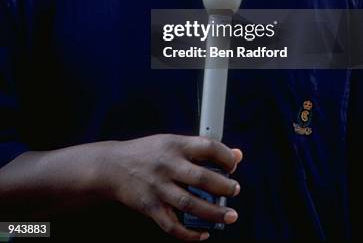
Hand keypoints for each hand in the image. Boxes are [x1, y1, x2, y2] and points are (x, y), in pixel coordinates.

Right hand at [102, 134, 242, 240]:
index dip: (226, 156)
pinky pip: (173, 226)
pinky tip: (203, 233)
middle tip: (235, 191)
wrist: (112, 166)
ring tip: (229, 215)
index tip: (233, 165)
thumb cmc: (147, 153)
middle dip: (224, 187)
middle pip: (202, 178)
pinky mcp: (150, 207)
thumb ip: (202, 149)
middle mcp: (167, 165)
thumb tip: (237, 155)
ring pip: (191, 204)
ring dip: (214, 213)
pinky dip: (190, 234)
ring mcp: (158, 187)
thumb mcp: (172, 142)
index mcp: (175, 145)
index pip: (208, 147)